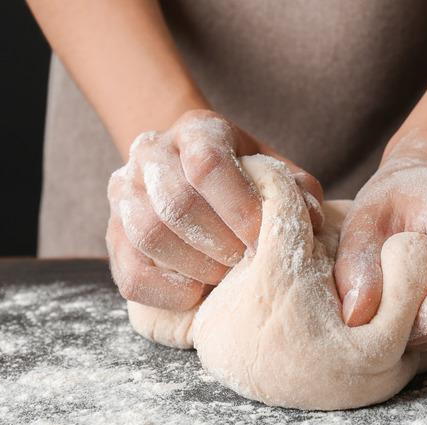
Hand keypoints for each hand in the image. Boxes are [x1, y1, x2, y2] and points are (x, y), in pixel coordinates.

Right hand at [107, 110, 323, 309]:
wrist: (190, 171)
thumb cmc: (242, 177)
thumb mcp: (272, 170)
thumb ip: (296, 189)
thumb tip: (313, 218)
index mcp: (196, 130)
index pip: (208, 165)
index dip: (240, 208)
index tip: (264, 240)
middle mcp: (151, 152)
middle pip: (176, 203)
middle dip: (220, 243)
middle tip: (247, 262)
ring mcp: (125, 191)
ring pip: (149, 234)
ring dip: (195, 265)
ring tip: (224, 275)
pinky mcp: (113, 233)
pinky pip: (129, 271)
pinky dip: (165, 290)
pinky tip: (196, 294)